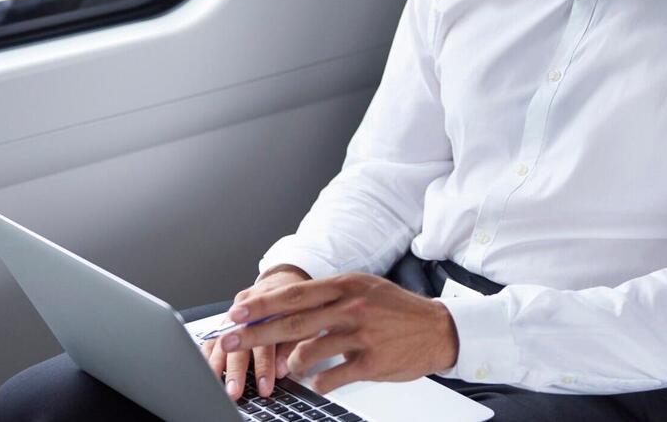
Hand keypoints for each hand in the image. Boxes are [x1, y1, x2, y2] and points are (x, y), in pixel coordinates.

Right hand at [201, 265, 309, 399]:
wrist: (287, 280)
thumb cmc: (302, 304)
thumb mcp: (309, 321)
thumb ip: (295, 345)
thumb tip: (283, 369)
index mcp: (277, 308)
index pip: (269, 338)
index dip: (264, 365)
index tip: (264, 386)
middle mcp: (254, 307)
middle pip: (242, 340)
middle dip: (237, 369)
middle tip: (235, 391)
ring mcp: (238, 309)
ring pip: (224, 336)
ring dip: (218, 364)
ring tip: (214, 385)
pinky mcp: (228, 312)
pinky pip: (214, 333)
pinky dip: (208, 351)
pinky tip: (204, 367)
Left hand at [218, 272, 458, 394]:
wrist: (438, 329)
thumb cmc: (394, 310)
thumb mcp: (362, 289)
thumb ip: (326, 297)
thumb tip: (284, 306)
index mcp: (346, 285)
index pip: (293, 294)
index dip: (261, 304)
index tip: (235, 311)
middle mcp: (351, 307)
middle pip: (292, 322)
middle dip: (254, 333)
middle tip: (229, 339)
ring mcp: (362, 335)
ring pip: (308, 351)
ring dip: (289, 362)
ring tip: (284, 367)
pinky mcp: (372, 362)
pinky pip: (331, 377)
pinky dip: (317, 381)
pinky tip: (316, 381)